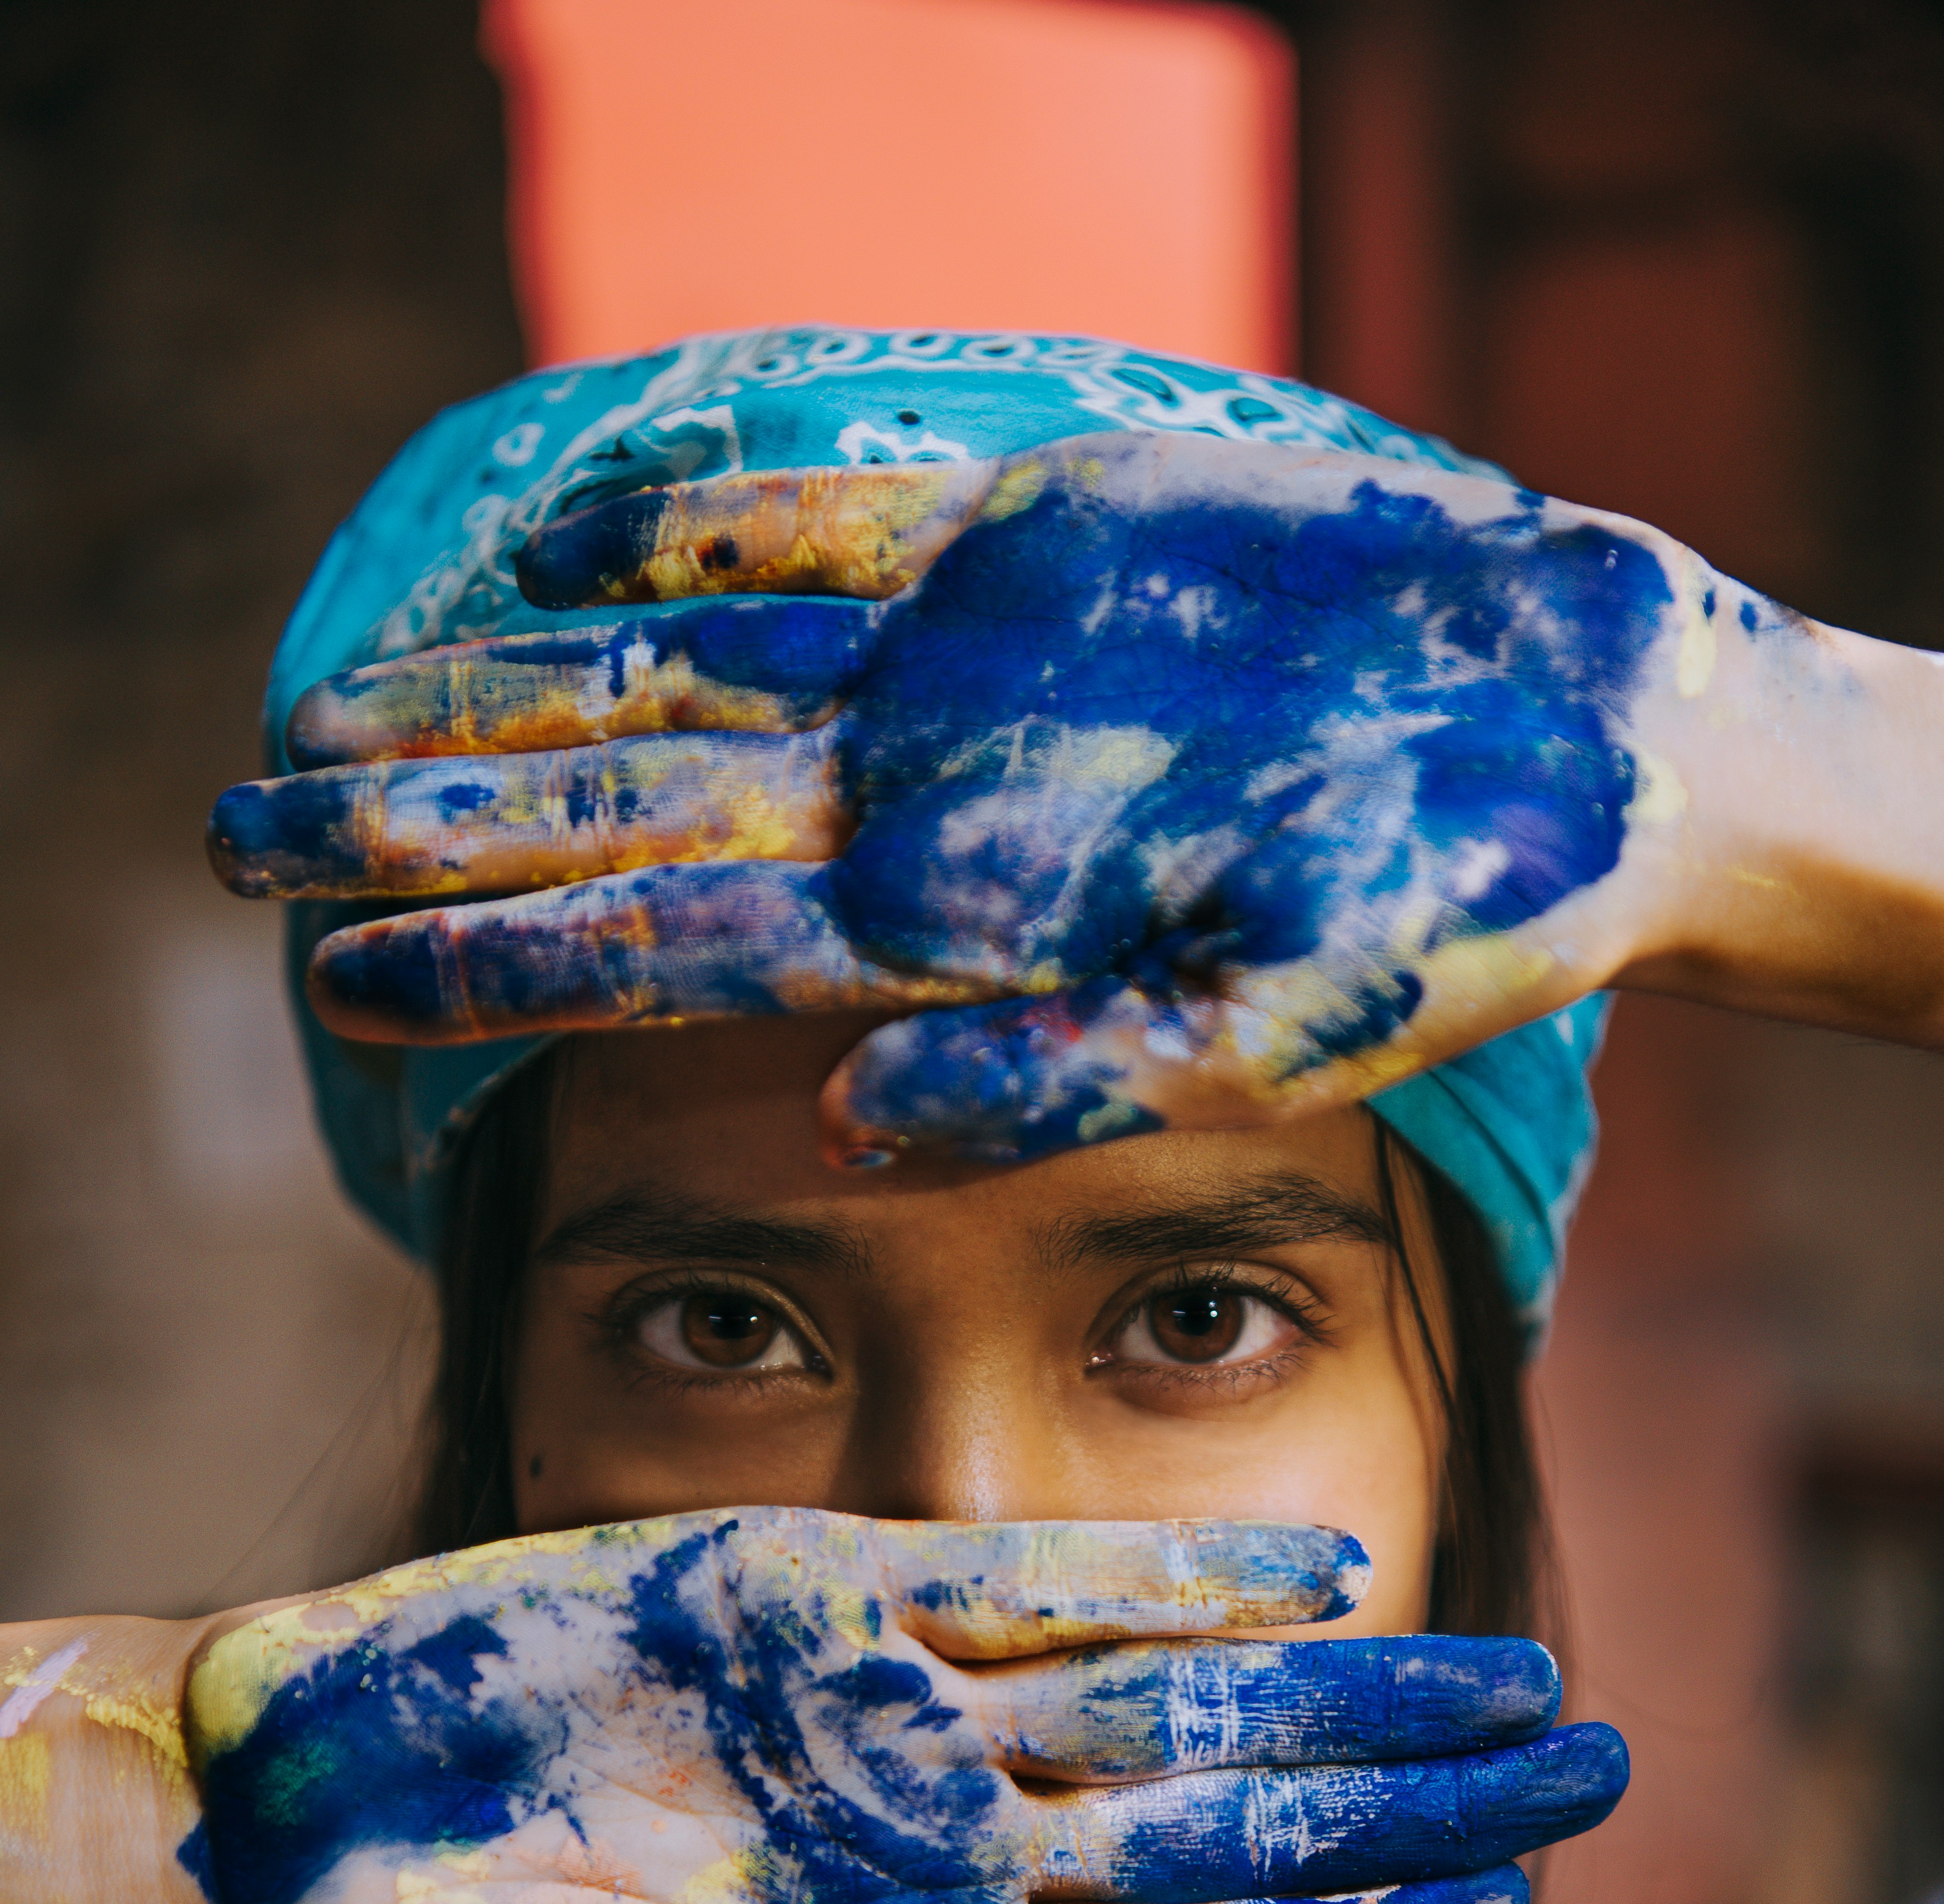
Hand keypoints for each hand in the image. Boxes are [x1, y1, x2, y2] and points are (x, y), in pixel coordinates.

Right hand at [169, 1509, 1620, 1903]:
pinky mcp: (818, 1590)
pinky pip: (1033, 1578)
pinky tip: (1313, 1575)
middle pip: (1233, 1816)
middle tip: (1595, 1760)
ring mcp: (895, 1713)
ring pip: (1173, 1689)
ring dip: (1340, 1681)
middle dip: (1412, 1798)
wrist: (282, 1849)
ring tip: (1504, 1668)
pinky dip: (1172, 1573)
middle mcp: (942, 1845)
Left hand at [209, 434, 1892, 1164]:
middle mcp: (921, 804)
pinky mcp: (1028, 536)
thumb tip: (857, 1140)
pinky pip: (825, 516)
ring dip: (505, 688)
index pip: (670, 953)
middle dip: (430, 830)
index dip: (498, 964)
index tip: (328, 985)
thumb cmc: (1458, 918)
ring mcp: (959, 666)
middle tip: (236, 840)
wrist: (1581, 750)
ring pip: (679, 667)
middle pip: (625, 809)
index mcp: (958, 936)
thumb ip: (1071, 1082)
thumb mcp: (1282, 1035)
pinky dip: (697, 514)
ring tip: (328, 708)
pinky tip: (563, 535)